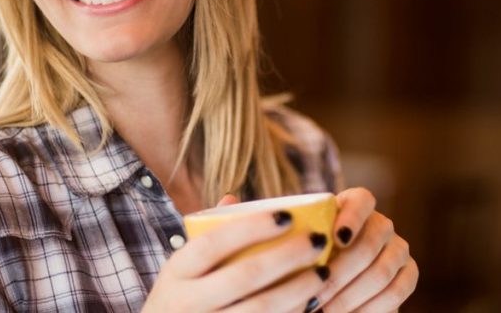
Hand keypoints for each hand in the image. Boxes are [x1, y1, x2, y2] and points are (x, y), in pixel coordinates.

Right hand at [141, 195, 330, 312]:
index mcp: (177, 272)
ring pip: (260, 309)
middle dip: (287, 256)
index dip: (251, 228)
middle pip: (244, 276)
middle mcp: (187, 302)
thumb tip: (234, 199)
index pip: (213, 243)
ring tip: (324, 272)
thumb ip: (207, 236)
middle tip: (318, 240)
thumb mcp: (181, 269)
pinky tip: (312, 302)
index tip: (287, 215)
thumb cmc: (180, 298)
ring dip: (298, 289)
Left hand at [312, 188, 417, 312]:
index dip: (352, 219)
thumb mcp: (304, 248)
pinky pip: (397, 290)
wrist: (333, 283)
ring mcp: (398, 248)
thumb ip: (303, 246)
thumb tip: (299, 261)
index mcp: (355, 206)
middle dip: (339, 275)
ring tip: (328, 311)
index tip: (335, 240)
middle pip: (368, 245)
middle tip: (316, 297)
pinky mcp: (409, 273)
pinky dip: (372, 307)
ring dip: (351, 296)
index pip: (362, 201)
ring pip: (382, 272)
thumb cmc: (310, 260)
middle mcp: (381, 224)